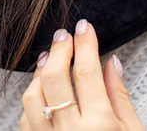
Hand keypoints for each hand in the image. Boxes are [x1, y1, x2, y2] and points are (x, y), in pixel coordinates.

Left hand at [20, 20, 144, 130]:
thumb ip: (120, 97)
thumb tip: (111, 61)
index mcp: (101, 127)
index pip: (86, 72)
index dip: (85, 43)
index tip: (84, 26)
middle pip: (54, 78)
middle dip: (58, 50)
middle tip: (64, 34)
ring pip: (32, 97)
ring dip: (39, 72)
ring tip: (49, 57)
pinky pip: (25, 121)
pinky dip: (32, 99)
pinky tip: (41, 89)